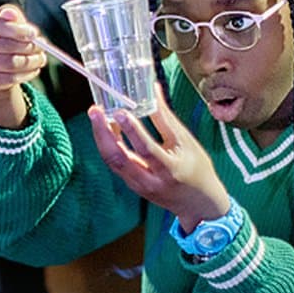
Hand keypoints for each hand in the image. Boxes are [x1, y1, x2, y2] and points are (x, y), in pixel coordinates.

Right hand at [0, 5, 45, 128]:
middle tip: (42, 45)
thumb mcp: (6, 18)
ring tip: (41, 57)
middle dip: (28, 46)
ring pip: (10, 63)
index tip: (33, 32)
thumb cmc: (1, 32)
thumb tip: (11, 15)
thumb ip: (10, 14)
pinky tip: (34, 68)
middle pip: (5, 46)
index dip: (16, 30)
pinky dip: (27, 73)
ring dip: (31, 61)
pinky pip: (10, 78)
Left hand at [88, 85, 229, 227]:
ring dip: (102, 137)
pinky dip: (108, 144)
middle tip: (94, 110)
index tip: (120, 112)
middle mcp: (150, 182)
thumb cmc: (197, 169)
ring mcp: (138, 186)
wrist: (198, 204)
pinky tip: (106, 128)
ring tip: (97, 114)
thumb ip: (166, 117)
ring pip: (112, 161)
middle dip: (103, 133)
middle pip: (118, 159)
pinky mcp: (131, 185)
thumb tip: (153, 88)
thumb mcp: (186, 142)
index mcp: (170, 171)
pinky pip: (115, 163)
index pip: (146, 150)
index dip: (132, 131)